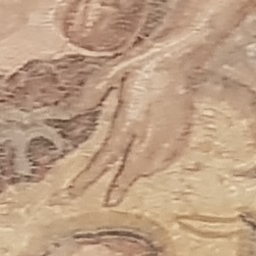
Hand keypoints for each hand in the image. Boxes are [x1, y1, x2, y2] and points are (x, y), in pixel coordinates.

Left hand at [67, 46, 202, 202]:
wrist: (182, 54)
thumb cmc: (147, 59)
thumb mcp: (114, 67)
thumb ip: (93, 90)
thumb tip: (72, 109)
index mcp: (131, 116)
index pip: (107, 155)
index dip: (89, 177)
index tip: (75, 192)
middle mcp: (152, 130)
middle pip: (133, 168)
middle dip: (121, 187)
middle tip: (110, 201)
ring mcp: (171, 133)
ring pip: (153, 166)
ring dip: (138, 172)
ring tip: (127, 176)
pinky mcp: (184, 131)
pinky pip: (170, 157)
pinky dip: (159, 163)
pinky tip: (152, 160)